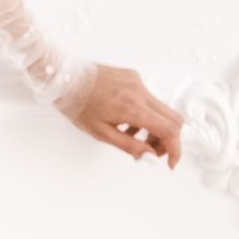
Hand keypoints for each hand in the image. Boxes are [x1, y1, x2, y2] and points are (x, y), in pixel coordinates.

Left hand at [65, 63, 182, 168]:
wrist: (62, 77)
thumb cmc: (76, 104)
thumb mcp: (101, 132)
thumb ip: (130, 146)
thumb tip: (151, 155)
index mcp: (133, 107)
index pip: (170, 129)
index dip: (175, 149)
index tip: (170, 163)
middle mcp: (139, 91)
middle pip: (173, 119)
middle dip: (167, 140)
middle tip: (151, 152)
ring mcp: (137, 81)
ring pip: (161, 109)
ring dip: (154, 127)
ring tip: (131, 137)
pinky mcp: (132, 76)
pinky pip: (148, 98)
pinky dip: (144, 113)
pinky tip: (125, 121)